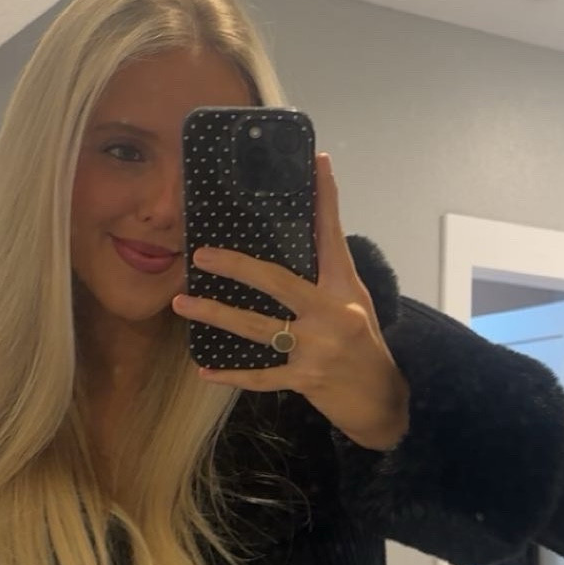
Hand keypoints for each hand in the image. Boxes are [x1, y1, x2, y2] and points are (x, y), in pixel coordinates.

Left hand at [171, 154, 410, 451]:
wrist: (382, 400)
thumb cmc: (364, 343)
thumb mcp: (353, 301)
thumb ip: (328, 272)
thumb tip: (309, 232)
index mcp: (344, 288)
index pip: (332, 236)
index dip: (325, 198)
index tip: (317, 163)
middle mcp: (332, 314)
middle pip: (277, 282)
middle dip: (236, 267)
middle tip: (200, 256)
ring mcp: (318, 349)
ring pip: (257, 328)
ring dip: (216, 316)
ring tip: (181, 304)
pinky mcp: (306, 380)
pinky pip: (261, 377)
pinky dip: (232, 375)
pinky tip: (204, 371)